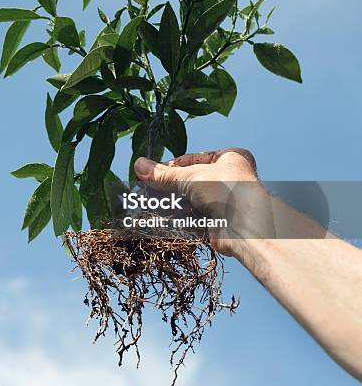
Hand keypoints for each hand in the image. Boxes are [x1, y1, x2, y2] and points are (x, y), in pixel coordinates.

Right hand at [134, 148, 273, 255]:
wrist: (247, 227)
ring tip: (146, 201)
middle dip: (168, 185)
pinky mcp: (218, 222)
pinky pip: (193, 216)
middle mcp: (229, 178)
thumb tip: (139, 165)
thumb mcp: (191, 177)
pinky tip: (158, 216)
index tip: (152, 171)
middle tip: (146, 186)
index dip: (173, 165)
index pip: (195, 158)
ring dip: (170, 201)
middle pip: (191, 180)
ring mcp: (223, 201)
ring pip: (190, 199)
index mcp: (230, 158)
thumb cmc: (227, 190)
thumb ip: (164, 174)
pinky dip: (177, 216)